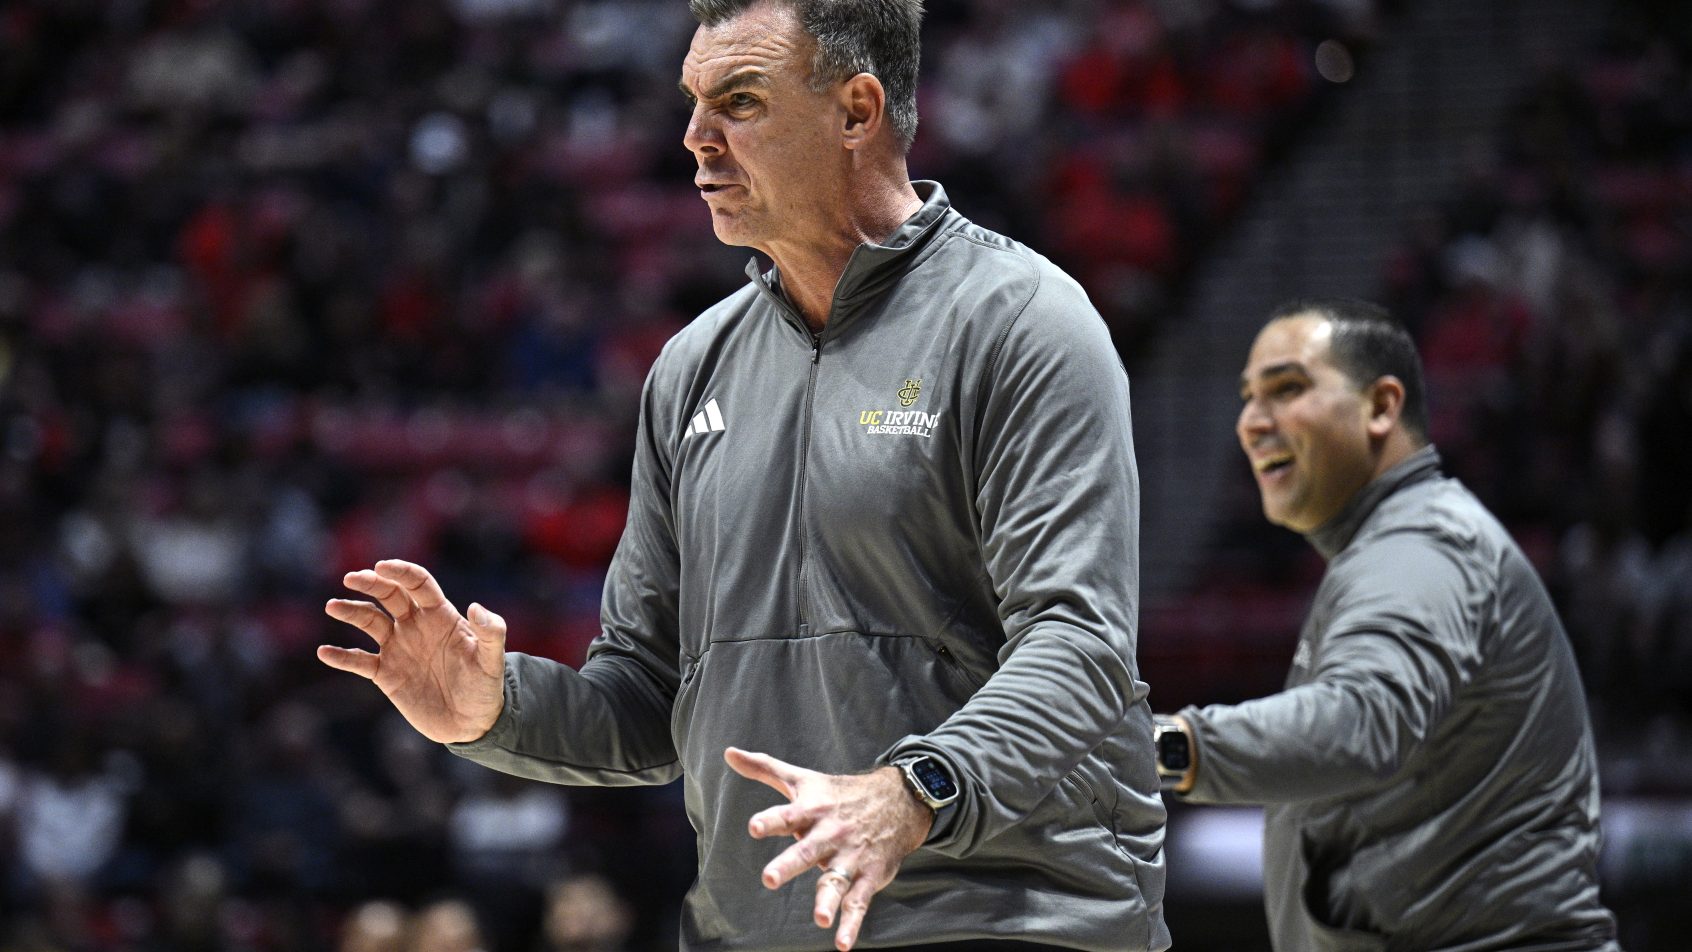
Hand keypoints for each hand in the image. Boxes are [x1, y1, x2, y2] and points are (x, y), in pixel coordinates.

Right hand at [318, 559, 505, 743]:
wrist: (473, 723)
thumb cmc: (486, 687)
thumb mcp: (492, 660)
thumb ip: (490, 632)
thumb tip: (476, 607)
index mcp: (441, 616)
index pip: (418, 584)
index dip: (401, 572)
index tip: (381, 567)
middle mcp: (416, 626)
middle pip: (389, 595)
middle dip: (371, 583)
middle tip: (351, 578)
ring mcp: (399, 649)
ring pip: (369, 622)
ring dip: (351, 611)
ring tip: (332, 605)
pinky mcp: (386, 674)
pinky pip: (359, 661)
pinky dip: (341, 656)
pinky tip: (324, 652)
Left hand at [724, 747, 933, 950]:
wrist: (898, 800)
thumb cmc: (839, 793)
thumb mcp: (803, 778)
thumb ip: (765, 769)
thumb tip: (729, 753)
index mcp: (811, 810)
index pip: (787, 815)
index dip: (771, 821)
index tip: (755, 827)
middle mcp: (829, 834)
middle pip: (806, 851)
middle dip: (788, 864)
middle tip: (769, 878)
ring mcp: (850, 857)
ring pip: (835, 880)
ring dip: (828, 900)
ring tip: (820, 918)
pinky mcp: (867, 876)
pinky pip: (858, 903)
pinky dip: (851, 924)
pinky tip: (842, 944)